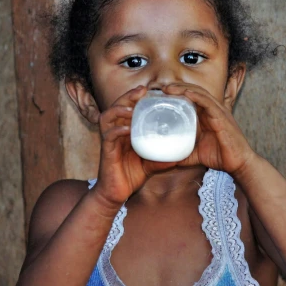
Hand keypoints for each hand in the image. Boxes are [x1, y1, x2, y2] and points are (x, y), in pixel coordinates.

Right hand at [94, 85, 179, 205]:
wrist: (115, 194)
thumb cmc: (131, 176)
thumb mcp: (150, 165)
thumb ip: (161, 159)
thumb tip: (179, 156)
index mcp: (125, 132)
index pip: (128, 108)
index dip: (136, 97)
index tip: (150, 90)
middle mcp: (115, 133)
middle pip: (117, 107)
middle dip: (128, 96)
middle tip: (142, 90)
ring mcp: (109, 141)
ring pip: (108, 117)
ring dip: (119, 109)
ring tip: (132, 107)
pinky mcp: (106, 152)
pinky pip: (109, 136)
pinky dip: (117, 130)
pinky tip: (127, 128)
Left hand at [162, 83, 256, 175]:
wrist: (239, 164)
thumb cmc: (220, 156)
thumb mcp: (195, 155)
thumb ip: (182, 154)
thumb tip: (165, 160)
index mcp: (207, 115)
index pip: (191, 97)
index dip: (178, 93)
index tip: (162, 94)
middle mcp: (213, 110)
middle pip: (194, 91)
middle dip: (178, 87)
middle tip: (162, 88)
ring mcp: (218, 112)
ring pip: (200, 93)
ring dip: (184, 89)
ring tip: (169, 88)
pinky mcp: (222, 117)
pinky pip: (209, 103)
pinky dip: (197, 96)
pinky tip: (186, 93)